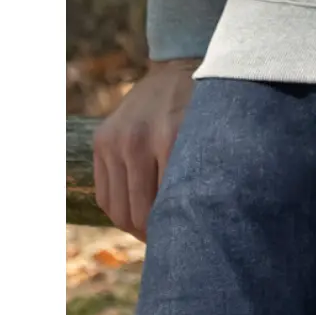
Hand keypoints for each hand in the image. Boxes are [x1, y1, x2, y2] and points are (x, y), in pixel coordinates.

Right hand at [92, 58, 197, 238]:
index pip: (165, 208)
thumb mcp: (214, 138)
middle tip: (170, 244)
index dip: (173, 234)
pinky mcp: (101, 141)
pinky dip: (118, 210)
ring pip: (117, 208)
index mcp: (170, 139)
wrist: (178, 69)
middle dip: (153, 235)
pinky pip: (104, 194)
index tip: (185, 245)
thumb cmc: (207, 110)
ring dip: (133, 227)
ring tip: (153, 232)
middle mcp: (136, 140)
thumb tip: (211, 226)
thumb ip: (206, 176)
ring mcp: (114, 140)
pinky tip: (136, 214)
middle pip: (137, 213)